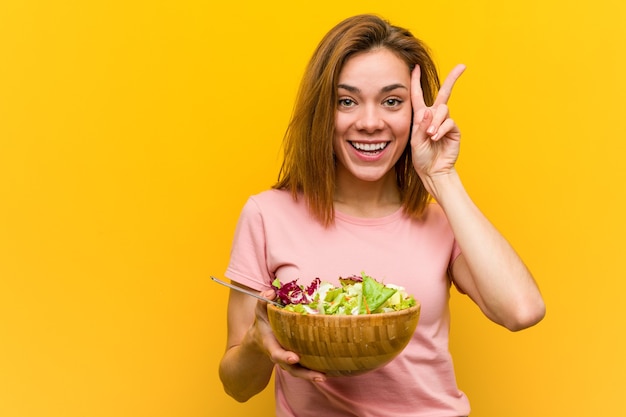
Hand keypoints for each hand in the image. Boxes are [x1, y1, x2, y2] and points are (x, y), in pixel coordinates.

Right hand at [251, 290, 326, 382]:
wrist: (260, 337)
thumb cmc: (263, 322)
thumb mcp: (260, 311)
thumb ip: (263, 301)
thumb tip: (271, 292)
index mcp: (271, 345)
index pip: (277, 353)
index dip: (285, 357)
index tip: (295, 358)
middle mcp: (280, 356)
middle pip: (292, 368)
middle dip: (304, 373)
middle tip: (319, 375)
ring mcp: (288, 361)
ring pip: (300, 371)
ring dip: (312, 376)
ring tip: (325, 377)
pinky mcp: (298, 361)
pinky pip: (306, 367)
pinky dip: (316, 370)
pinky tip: (331, 370)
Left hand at [410, 64, 465, 178]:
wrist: (432, 171)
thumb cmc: (421, 157)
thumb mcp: (415, 140)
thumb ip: (420, 125)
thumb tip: (428, 110)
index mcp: (421, 117)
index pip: (418, 95)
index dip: (416, 81)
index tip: (416, 67)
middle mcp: (435, 116)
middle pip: (444, 93)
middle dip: (452, 79)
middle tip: (462, 67)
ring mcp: (446, 123)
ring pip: (443, 110)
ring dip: (435, 122)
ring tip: (430, 135)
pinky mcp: (454, 131)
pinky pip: (449, 123)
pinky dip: (441, 129)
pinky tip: (436, 138)